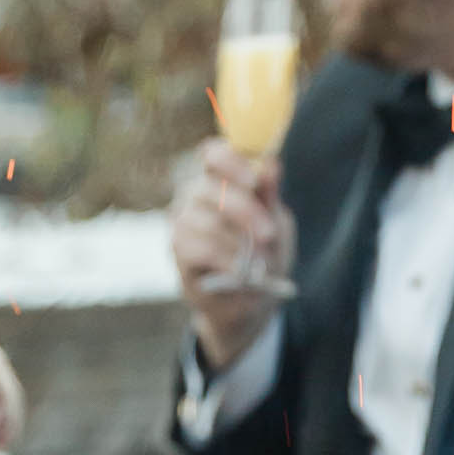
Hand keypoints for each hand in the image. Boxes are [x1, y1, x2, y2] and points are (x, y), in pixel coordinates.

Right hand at [171, 141, 295, 369]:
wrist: (249, 300)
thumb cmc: (261, 254)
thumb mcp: (275, 223)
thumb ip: (270, 196)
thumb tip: (271, 164)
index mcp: (218, 178)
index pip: (213, 154)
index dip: (231, 162)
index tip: (255, 181)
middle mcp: (193, 194)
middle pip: (211, 188)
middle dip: (245, 212)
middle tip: (268, 235)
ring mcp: (182, 222)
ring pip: (207, 221)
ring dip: (238, 244)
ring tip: (258, 262)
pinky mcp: (177, 251)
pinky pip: (201, 249)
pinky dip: (225, 261)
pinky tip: (239, 272)